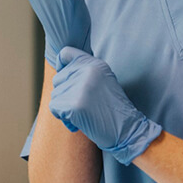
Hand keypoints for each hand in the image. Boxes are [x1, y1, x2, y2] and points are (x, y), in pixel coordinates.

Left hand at [50, 47, 162, 165]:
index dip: (61, 66)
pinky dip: (63, 118)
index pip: (65, 53)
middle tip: (82, 105)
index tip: (67, 80)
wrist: (128, 130)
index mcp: (95, 63)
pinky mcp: (75, 105)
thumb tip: (59, 71)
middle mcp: (87, 71)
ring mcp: (81, 87)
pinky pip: (55, 108)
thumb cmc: (113, 109)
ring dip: (64, 108)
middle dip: (64, 94)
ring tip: (84, 114)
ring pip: (55, 95)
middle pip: (58, 79)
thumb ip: (84, 72)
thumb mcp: (103, 80)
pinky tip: (78, 123)